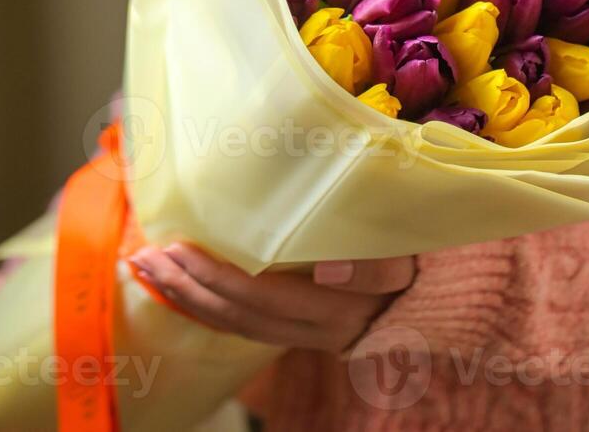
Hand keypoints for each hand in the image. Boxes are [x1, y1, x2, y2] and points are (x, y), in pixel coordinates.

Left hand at [128, 244, 414, 351]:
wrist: (440, 301)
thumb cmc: (424, 262)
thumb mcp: (414, 260)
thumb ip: (378, 266)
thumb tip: (327, 269)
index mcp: (344, 310)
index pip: (269, 300)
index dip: (222, 280)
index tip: (183, 252)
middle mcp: (320, 330)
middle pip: (243, 314)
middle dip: (191, 286)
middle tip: (149, 254)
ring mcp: (311, 335)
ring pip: (238, 325)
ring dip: (189, 298)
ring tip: (147, 267)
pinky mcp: (304, 330)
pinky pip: (246, 325)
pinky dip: (207, 306)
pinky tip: (180, 286)